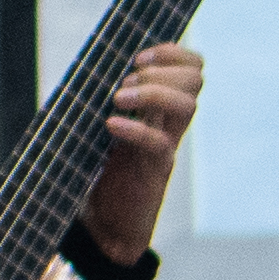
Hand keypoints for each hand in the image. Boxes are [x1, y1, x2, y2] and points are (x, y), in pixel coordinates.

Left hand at [79, 42, 206, 263]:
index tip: (139, 57)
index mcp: (159, 108)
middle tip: (126, 81)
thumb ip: (101, 101)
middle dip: (163, 69)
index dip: (174, 53)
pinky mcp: (155, 172)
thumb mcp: (98, 128)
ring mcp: (165, 146)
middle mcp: (168, 124)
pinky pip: (158, 144)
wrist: (106, 226)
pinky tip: (110, 125)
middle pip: (196, 80)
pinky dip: (135, 129)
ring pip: (187, 106)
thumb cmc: (99, 173)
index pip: (192, 68)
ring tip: (118, 98)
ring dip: (153, 92)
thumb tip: (82, 67)